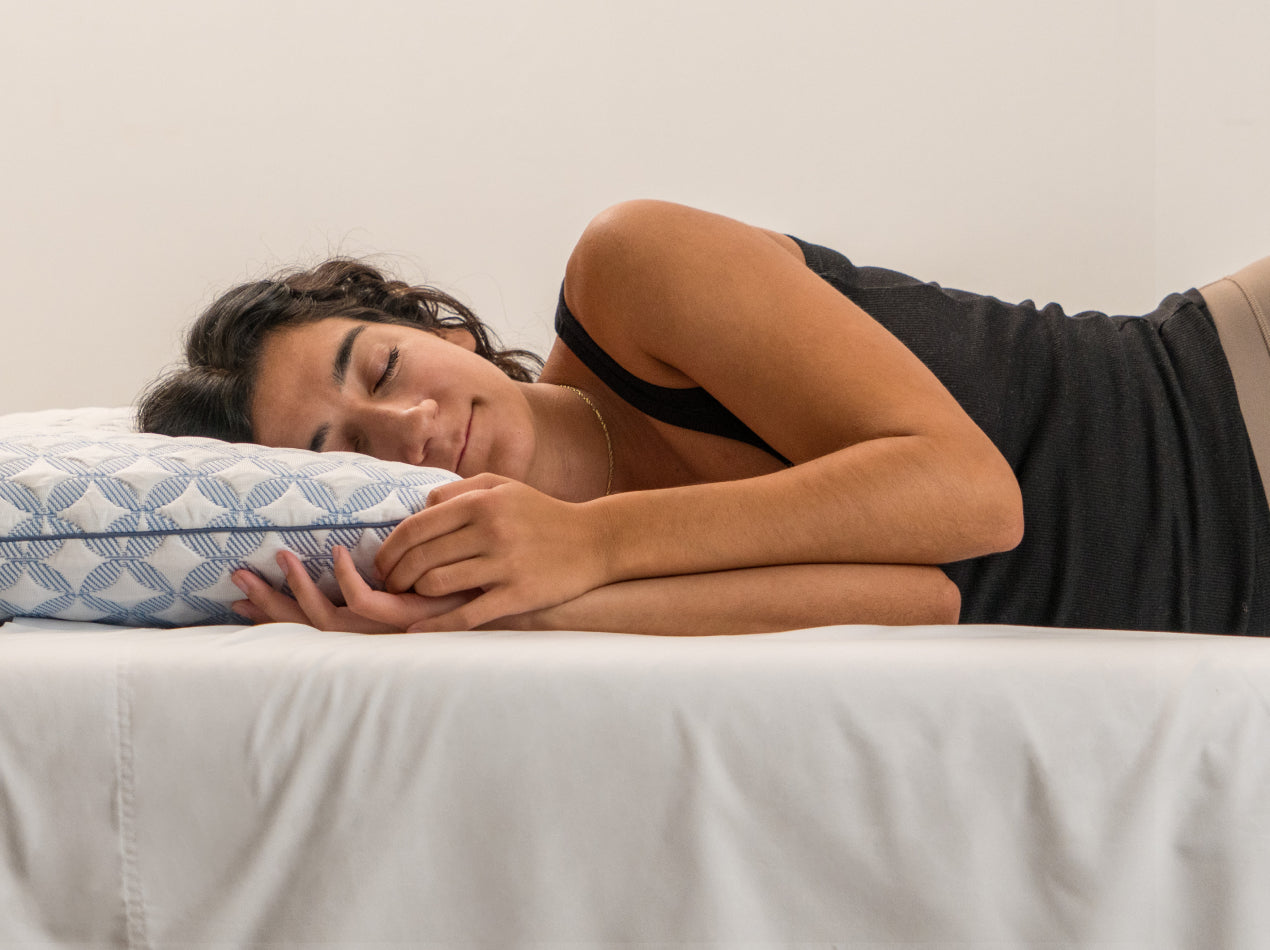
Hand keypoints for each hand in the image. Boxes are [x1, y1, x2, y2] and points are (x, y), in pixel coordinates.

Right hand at [231, 548, 476, 632]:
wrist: (510, 601)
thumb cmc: (468, 585)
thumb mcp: (417, 574)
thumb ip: (388, 565)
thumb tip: (366, 535)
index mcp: (367, 626)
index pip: (309, 620)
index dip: (274, 608)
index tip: (239, 591)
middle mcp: (370, 636)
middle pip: (304, 628)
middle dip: (268, 605)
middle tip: (234, 578)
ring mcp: (386, 633)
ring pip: (325, 620)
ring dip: (299, 589)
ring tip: (279, 556)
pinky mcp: (406, 621)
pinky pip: (364, 604)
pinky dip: (346, 579)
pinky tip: (336, 553)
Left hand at [373, 473, 609, 631]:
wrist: (594, 540)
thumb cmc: (541, 513)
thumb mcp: (503, 487)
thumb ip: (458, 491)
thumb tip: (419, 509)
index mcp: (482, 502)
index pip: (416, 527)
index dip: (390, 548)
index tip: (381, 563)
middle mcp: (491, 530)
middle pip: (420, 557)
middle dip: (395, 575)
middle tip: (390, 585)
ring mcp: (505, 564)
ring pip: (437, 584)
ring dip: (415, 595)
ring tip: (411, 598)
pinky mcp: (519, 594)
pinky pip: (467, 614)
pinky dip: (436, 626)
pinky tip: (418, 631)